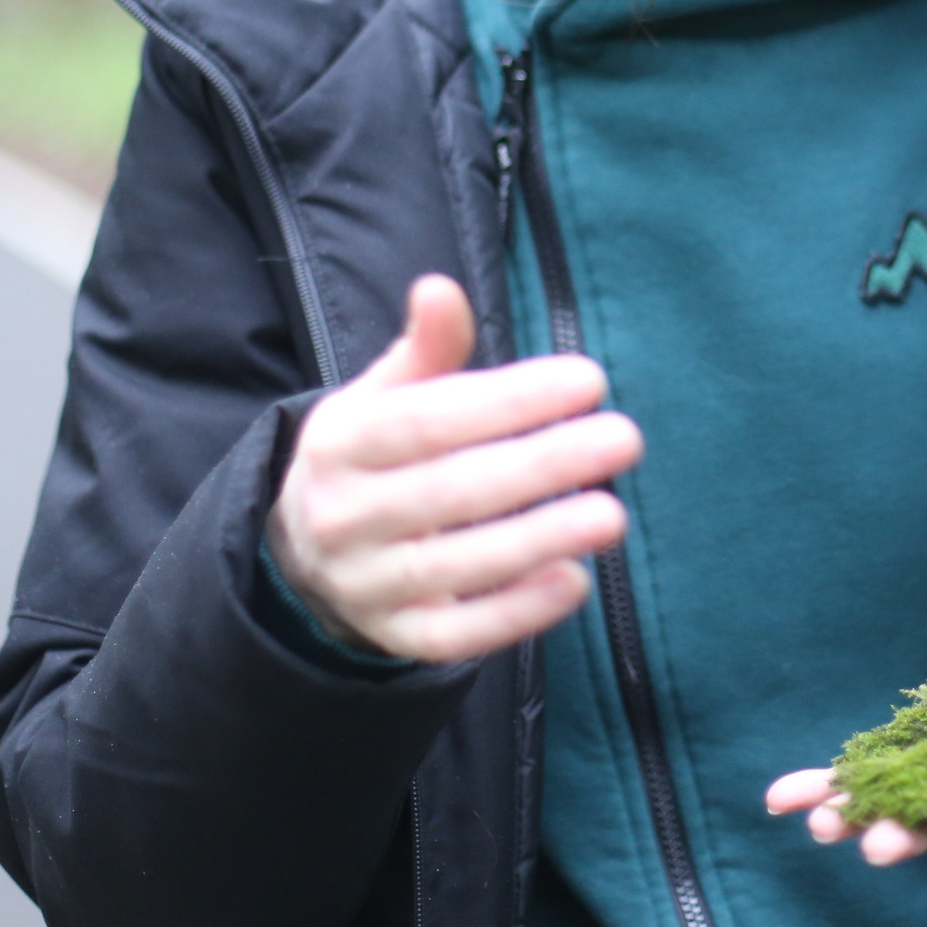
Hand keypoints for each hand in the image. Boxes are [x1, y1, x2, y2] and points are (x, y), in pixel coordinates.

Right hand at [265, 274, 642, 662]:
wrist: (303, 552)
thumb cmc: (372, 454)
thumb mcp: (381, 395)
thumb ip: (424, 349)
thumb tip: (441, 289)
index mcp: (340, 443)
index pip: (426, 421)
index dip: (507, 401)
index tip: (588, 380)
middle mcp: (343, 516)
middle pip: (448, 492)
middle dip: (540, 466)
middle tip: (623, 439)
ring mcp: (366, 584)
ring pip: (453, 567)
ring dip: (538, 540)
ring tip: (611, 513)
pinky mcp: (395, 636)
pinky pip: (452, 636)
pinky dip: (513, 614)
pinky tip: (575, 581)